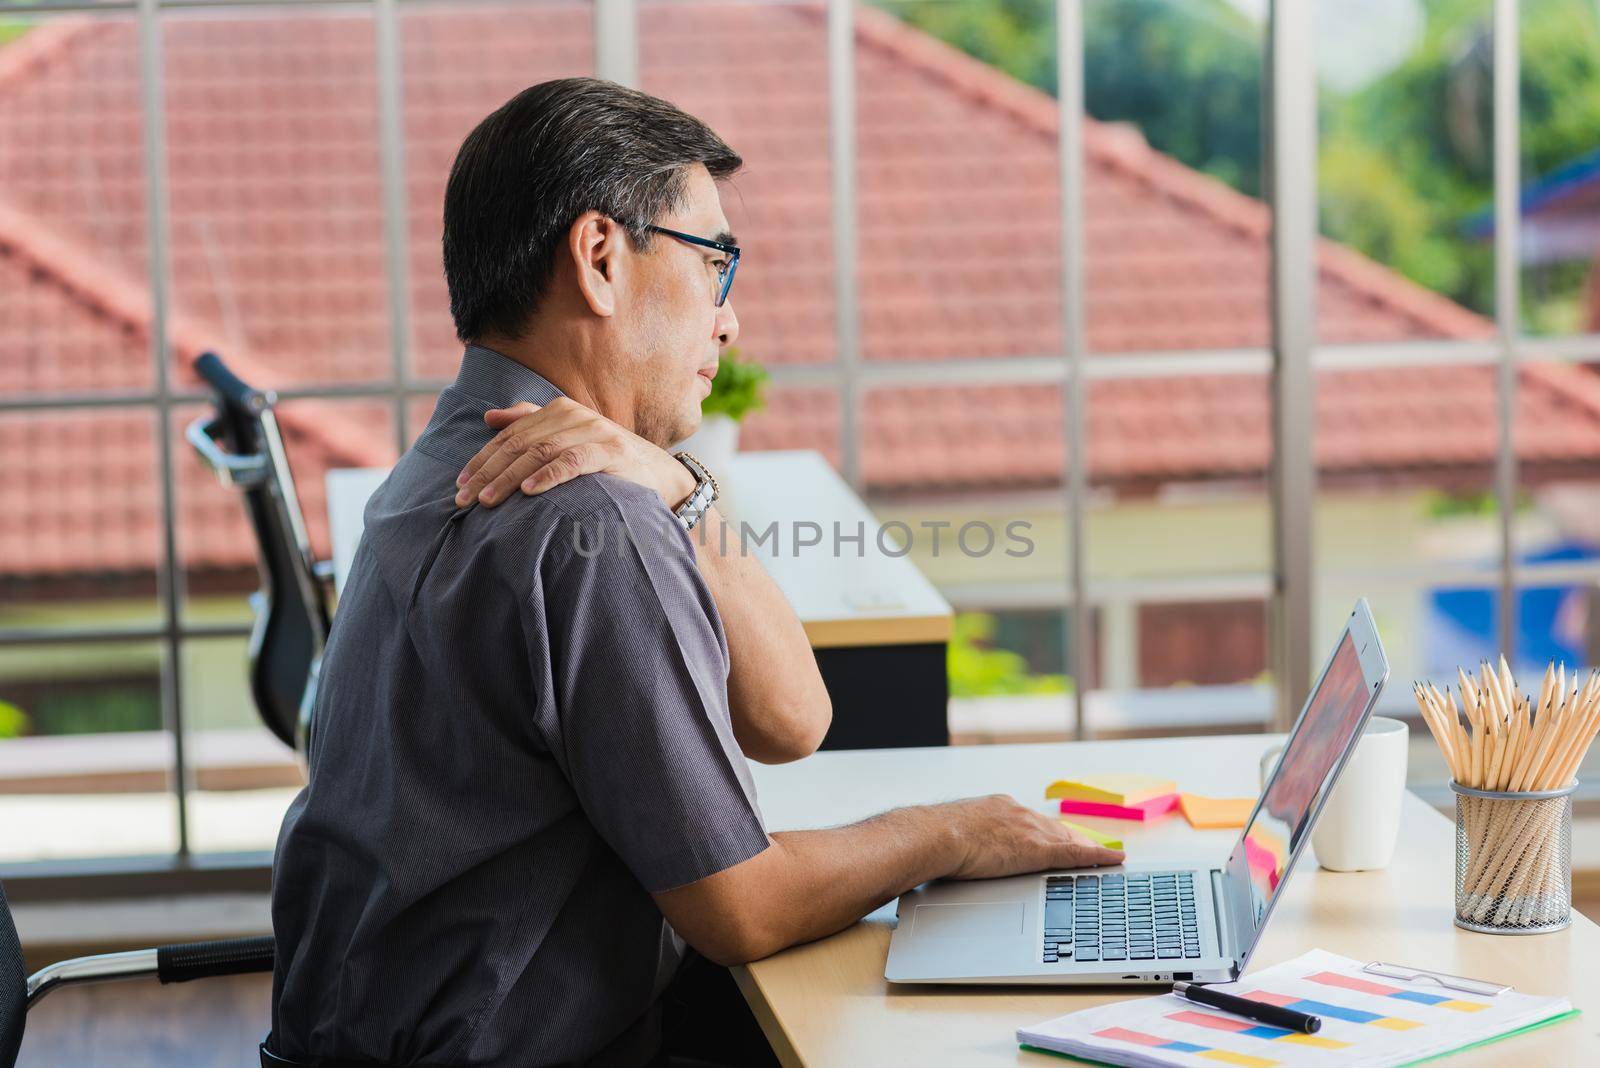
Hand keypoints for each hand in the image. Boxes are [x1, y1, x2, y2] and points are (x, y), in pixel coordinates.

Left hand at [454, 398, 695, 508]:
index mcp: (559, 410)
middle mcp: (575, 415)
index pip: (511, 435)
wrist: (661, 476)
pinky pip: (572, 462)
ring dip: (510, 477)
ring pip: (540, 452)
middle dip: (488, 472)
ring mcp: (594, 431)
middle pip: (520, 444)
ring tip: (488, 500)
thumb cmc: (609, 462)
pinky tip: (529, 492)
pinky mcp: (611, 451)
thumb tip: (489, 418)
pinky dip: (548, 476)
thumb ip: (531, 425)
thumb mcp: (568, 440)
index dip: (481, 459)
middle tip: (465, 499)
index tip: (459, 485)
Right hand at [939, 794, 1123, 879]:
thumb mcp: (953, 832)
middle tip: (1092, 849)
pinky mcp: (1036, 848)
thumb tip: (955, 850)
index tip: (1056, 836)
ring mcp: (1029, 829)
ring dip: (1088, 848)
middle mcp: (1018, 813)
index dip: (1048, 831)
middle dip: (1074, 839)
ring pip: (1068, 839)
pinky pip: (1075, 853)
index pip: (1031, 821)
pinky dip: (1098, 856)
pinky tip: (1112, 859)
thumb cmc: (934, 838)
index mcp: (998, 807)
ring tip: (1105, 857)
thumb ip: (964, 838)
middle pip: (1055, 828)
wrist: (935, 835)